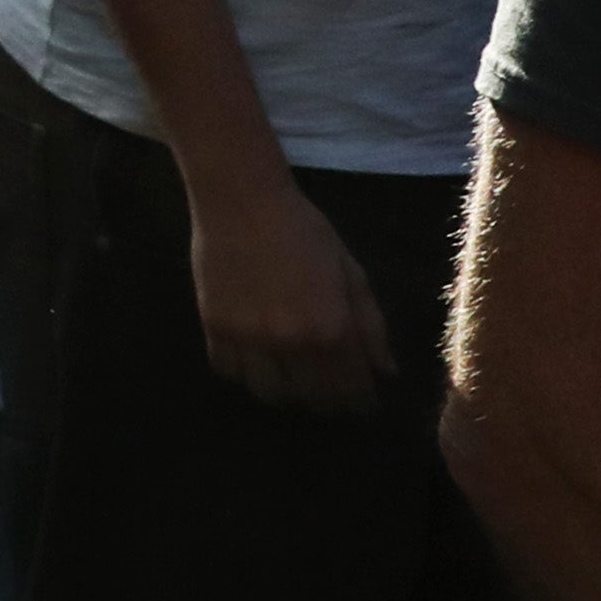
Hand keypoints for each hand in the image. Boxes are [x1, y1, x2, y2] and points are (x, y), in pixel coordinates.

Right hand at [184, 164, 394, 413]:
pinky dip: (243, 371)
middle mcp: (292, 341)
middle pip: (311, 399)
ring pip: (267, 393)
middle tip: (327, 391)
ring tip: (288, 378)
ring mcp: (249, 337)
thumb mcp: (350, 271)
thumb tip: (386, 373)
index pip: (352, 389)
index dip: (360, 401)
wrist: (242, 198)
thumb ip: (370, 324)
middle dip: (325, 402)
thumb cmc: (304, 229)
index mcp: (332, 327)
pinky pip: (228, 370)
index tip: (362, 402)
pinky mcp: (215, 326)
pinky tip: (253, 357)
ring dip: (283, 392)